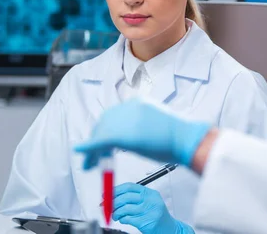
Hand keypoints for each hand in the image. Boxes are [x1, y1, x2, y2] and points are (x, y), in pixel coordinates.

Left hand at [74, 98, 211, 169]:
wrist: (185, 139)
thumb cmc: (178, 136)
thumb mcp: (158, 125)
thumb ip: (143, 126)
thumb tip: (136, 137)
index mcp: (138, 103)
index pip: (114, 116)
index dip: (105, 130)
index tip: (103, 144)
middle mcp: (128, 107)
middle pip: (104, 123)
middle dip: (96, 140)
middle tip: (93, 157)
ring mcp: (124, 119)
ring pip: (100, 133)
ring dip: (92, 149)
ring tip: (90, 164)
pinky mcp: (120, 134)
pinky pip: (99, 141)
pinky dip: (88, 148)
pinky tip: (81, 153)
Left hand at [112, 183, 193, 233]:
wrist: (169, 228)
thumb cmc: (156, 214)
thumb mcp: (149, 201)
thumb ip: (135, 197)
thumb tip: (114, 196)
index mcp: (150, 193)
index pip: (130, 187)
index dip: (116, 190)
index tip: (107, 194)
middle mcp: (150, 200)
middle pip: (126, 197)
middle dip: (113, 202)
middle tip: (107, 206)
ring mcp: (148, 211)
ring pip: (125, 209)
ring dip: (116, 212)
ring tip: (115, 215)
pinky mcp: (146, 222)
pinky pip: (128, 219)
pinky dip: (122, 219)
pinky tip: (123, 219)